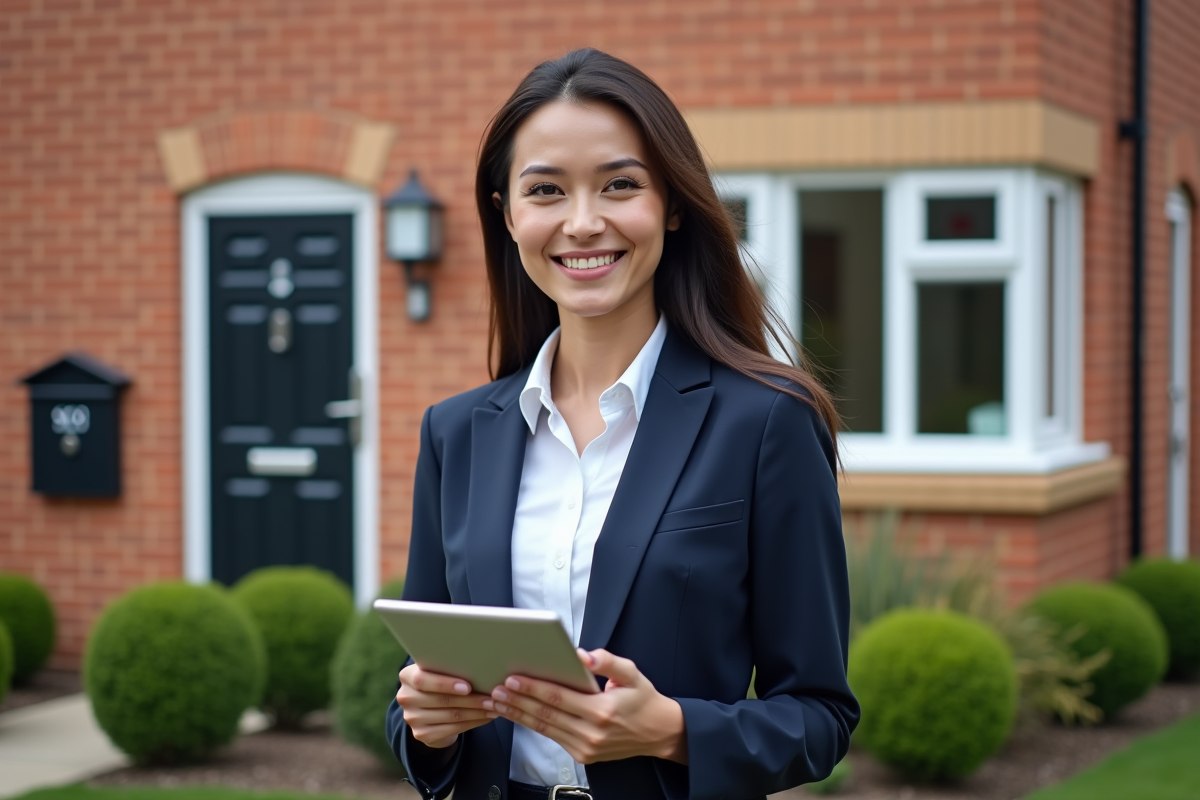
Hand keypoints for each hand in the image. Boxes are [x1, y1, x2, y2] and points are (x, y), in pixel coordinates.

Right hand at [396, 663, 496, 748]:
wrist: (427, 710)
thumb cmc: (438, 682)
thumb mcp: (437, 671)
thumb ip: (448, 666)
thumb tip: (481, 663)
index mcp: (407, 676)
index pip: (422, 680)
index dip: (445, 684)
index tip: (468, 686)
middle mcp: (406, 697)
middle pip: (441, 700)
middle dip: (471, 699)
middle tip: (492, 698)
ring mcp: (412, 718)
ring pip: (451, 715)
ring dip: (476, 712)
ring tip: (494, 707)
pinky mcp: (421, 734)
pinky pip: (452, 729)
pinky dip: (473, 723)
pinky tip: (486, 717)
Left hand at [487, 648, 687, 764]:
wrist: (659, 734)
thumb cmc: (644, 700)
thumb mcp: (632, 674)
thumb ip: (608, 661)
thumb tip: (583, 654)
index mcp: (602, 711)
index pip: (558, 697)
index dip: (533, 688)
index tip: (513, 678)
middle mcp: (591, 733)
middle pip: (545, 715)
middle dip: (518, 701)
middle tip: (496, 689)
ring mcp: (586, 748)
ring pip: (544, 729)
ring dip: (518, 715)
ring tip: (498, 702)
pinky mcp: (583, 756)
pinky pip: (552, 737)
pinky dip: (532, 725)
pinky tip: (518, 714)